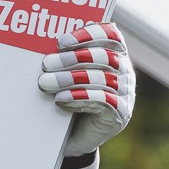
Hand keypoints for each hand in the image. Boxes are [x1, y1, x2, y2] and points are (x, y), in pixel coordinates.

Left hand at [38, 22, 134, 157]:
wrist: (78, 134)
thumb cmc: (72, 93)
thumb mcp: (69, 72)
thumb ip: (66, 55)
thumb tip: (43, 42)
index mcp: (115, 52)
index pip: (110, 34)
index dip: (87, 35)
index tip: (61, 42)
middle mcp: (125, 70)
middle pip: (103, 56)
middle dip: (72, 58)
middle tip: (45, 64)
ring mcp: (126, 92)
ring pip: (101, 78)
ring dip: (69, 79)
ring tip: (45, 83)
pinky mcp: (121, 113)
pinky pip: (102, 101)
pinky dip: (79, 98)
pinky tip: (60, 99)